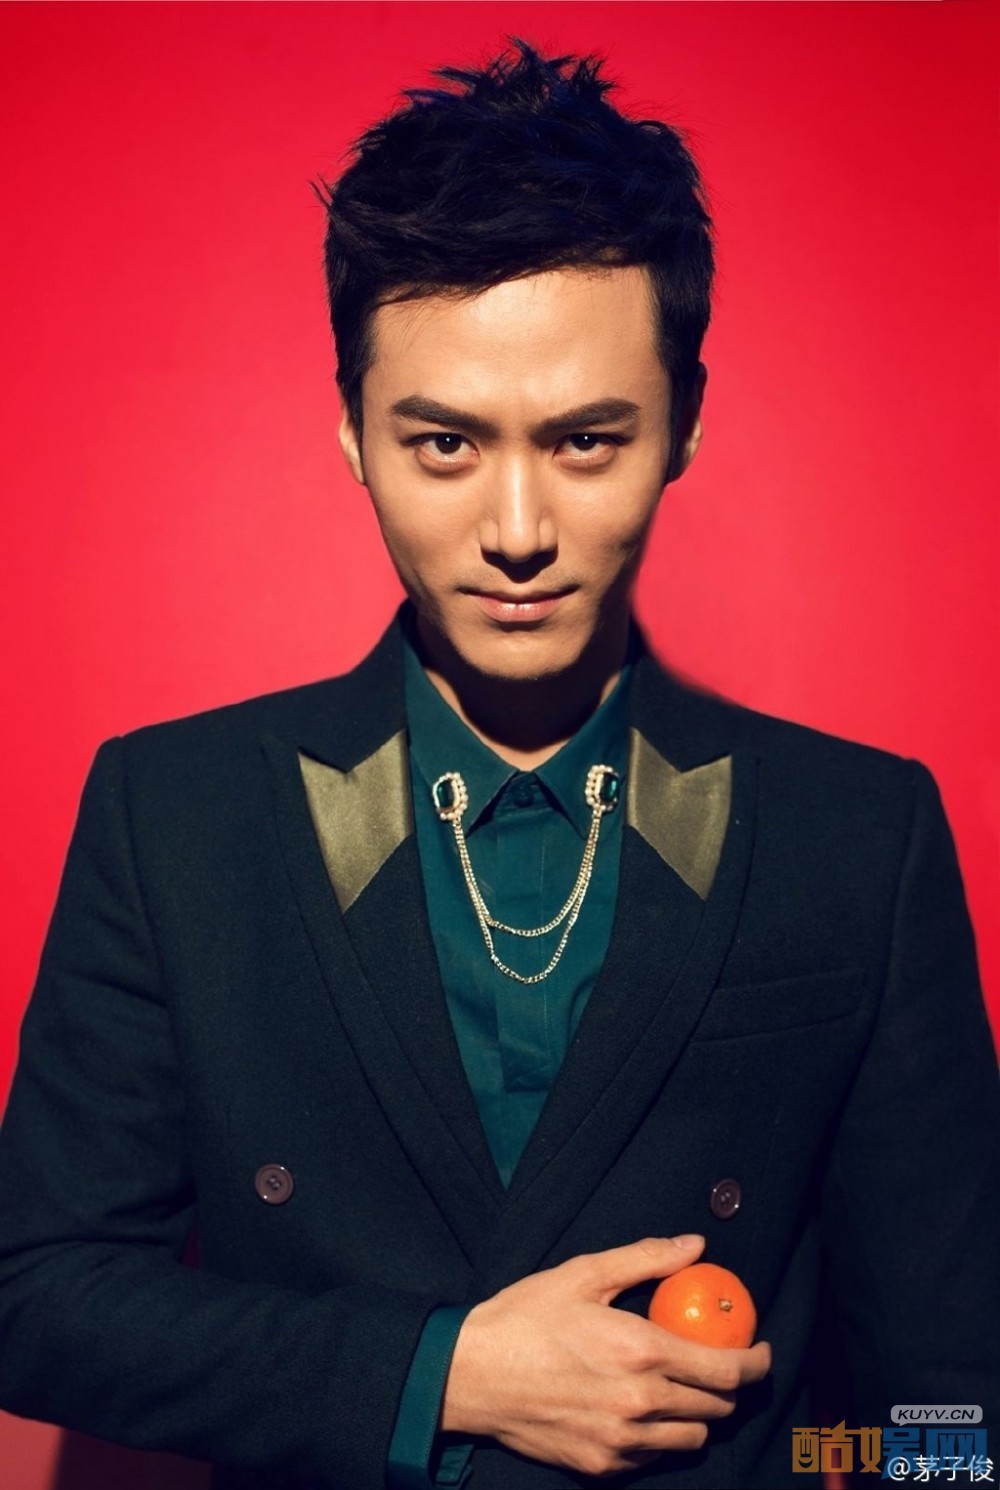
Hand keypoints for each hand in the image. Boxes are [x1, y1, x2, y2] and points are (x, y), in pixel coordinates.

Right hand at [441, 1235, 771, 1477]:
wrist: (472, 1375)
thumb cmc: (526, 1318)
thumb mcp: (584, 1273)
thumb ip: (646, 1258)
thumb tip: (695, 1246)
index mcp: (641, 1352)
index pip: (727, 1370)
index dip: (755, 1361)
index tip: (759, 1349)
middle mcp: (640, 1403)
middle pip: (718, 1407)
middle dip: (728, 1385)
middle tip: (716, 1362)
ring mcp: (623, 1441)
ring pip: (693, 1438)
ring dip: (698, 1413)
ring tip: (680, 1386)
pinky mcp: (603, 1465)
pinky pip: (656, 1456)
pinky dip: (662, 1435)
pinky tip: (642, 1408)